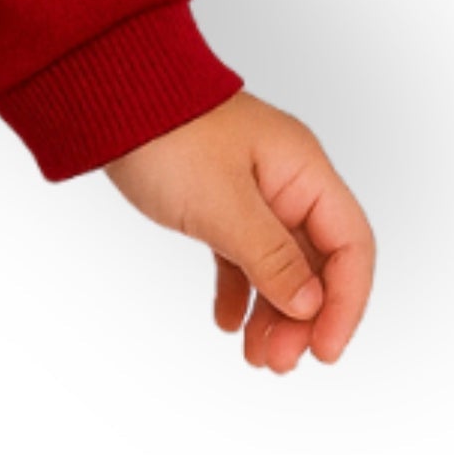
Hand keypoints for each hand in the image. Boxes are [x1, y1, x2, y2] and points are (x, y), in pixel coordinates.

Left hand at [101, 87, 373, 371]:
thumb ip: (272, 257)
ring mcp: (252, 190)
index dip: (346, 303)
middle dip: (303, 318)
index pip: (350, 245)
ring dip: (273, 314)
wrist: (103, 92)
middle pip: (316, 263)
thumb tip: (311, 307)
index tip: (323, 350)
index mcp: (302, 170)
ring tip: (257, 357)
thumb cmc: (165, 132)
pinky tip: (226, 321)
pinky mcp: (216, 200)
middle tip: (278, 362)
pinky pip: (242, 255)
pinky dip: (239, 290)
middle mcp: (286, 180)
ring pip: (279, 265)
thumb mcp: (223, 203)